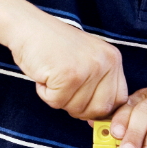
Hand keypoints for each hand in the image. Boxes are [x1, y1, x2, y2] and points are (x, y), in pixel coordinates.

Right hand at [8, 13, 127, 119]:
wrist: (27, 27)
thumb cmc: (51, 46)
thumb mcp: (85, 60)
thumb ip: (97, 86)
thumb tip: (97, 121)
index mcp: (113, 59)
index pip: (119, 100)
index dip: (100, 110)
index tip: (84, 106)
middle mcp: (105, 63)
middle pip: (100, 109)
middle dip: (78, 107)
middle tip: (62, 90)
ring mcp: (88, 69)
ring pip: (76, 108)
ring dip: (58, 98)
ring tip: (51, 75)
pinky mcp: (68, 76)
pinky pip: (57, 102)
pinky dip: (44, 93)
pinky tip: (43, 74)